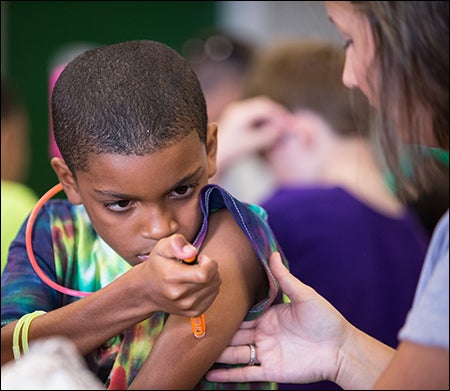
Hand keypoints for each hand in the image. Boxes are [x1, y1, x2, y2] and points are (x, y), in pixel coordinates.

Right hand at [139, 234, 220, 316]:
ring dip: (210, 278)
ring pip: (215, 287)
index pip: (204, 274)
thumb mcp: (161, 247)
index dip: (209, 263)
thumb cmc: (157, 265)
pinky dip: (210, 287)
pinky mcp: (194, 312)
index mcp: (172, 278)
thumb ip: (176, 243)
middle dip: (210, 268)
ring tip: (195, 274)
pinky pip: (214, 296)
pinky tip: (196, 284)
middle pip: (213, 280)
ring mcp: (187, 306)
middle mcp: (180, 296)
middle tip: (196, 265)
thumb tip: (192, 252)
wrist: (147, 291)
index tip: (200, 259)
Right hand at [206, 251, 347, 384]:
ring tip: (196, 353)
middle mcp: (264, 335)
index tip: (208, 310)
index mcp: (269, 317)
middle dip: (217, 334)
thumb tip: (272, 253)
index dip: (227, 314)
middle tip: (195, 332)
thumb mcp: (304, 295)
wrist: (341, 348)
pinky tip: (210, 375)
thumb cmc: (325, 320)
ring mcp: (266, 353)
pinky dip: (228, 375)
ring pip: (236, 354)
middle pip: (235, 335)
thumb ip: (285, 278)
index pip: (243, 316)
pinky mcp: (271, 370)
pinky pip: (246, 373)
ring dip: (218, 355)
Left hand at [214, 96, 290, 175]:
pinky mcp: (238, 117)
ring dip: (271, 115)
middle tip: (288, 122)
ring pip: (260, 108)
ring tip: (281, 125)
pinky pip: (255, 113)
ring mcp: (237, 111)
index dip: (279, 114)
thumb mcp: (251, 144)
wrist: (216, 154)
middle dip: (276, 113)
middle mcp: (238, 108)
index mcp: (240, 113)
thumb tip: (282, 127)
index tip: (288, 123)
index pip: (265, 108)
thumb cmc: (232, 151)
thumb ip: (267, 135)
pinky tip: (271, 127)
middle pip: (263, 105)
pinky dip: (265, 118)